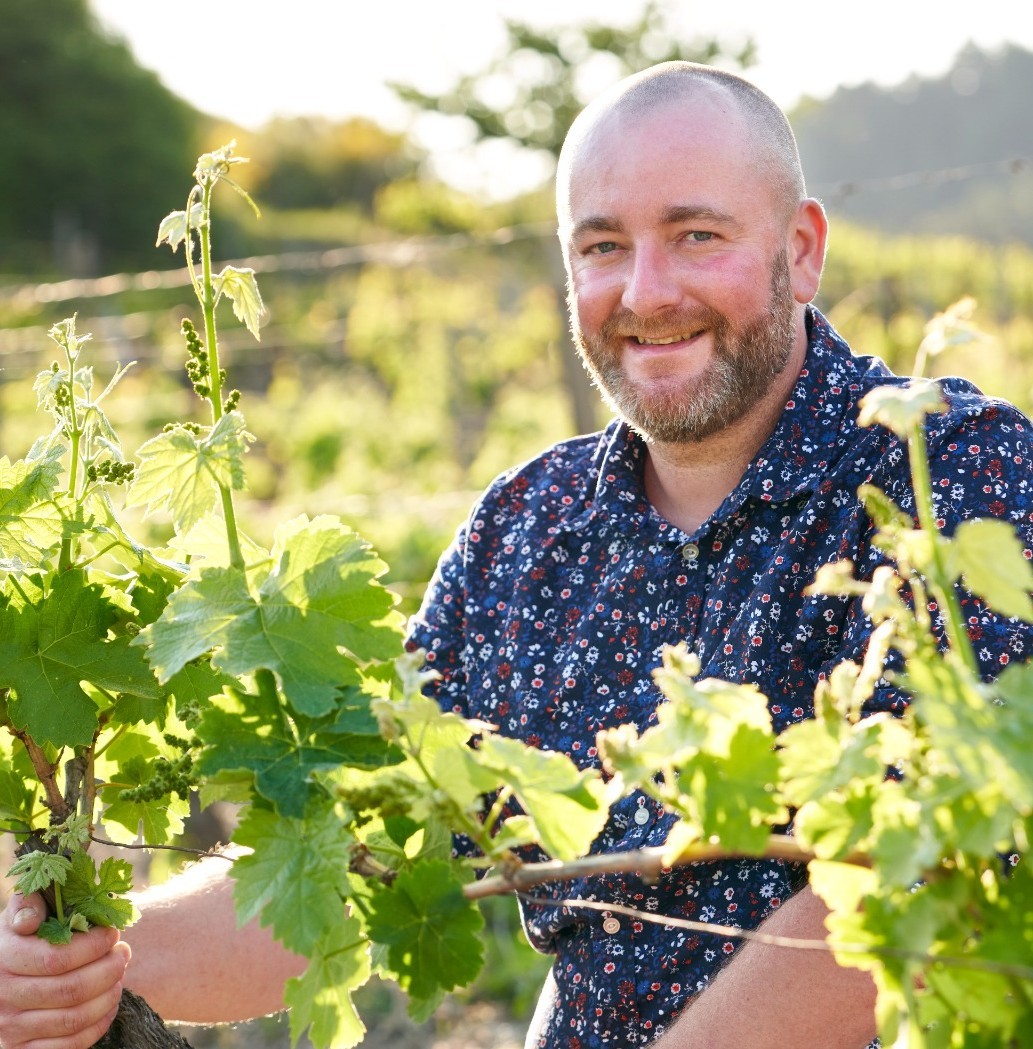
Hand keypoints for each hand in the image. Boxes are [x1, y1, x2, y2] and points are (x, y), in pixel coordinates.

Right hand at [0, 893, 130, 1048]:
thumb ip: (28, 904)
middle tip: (124, 953)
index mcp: (5, 959)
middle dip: (109, 969)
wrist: (4, 974)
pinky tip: (108, 1003)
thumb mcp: (21, 913)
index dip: (94, 946)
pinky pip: (69, 1046)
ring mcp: (11, 1029)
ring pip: (74, 1019)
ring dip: (108, 996)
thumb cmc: (24, 937)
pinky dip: (98, 1025)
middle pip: (71, 990)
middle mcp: (3, 998)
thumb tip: (30, 919)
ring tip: (119, 975)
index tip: (113, 934)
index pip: (58, 958)